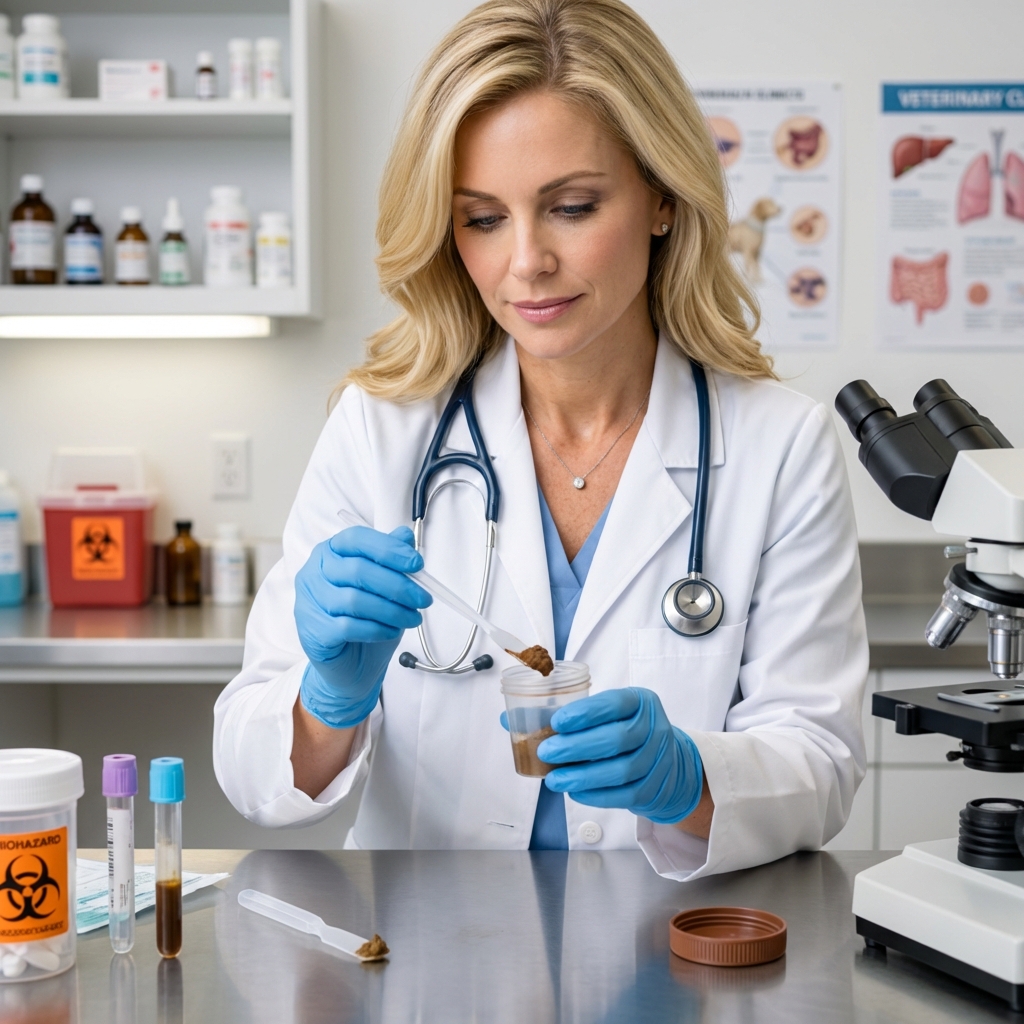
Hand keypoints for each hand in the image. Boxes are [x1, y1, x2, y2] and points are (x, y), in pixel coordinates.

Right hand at [295, 525, 430, 728]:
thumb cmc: (366, 619)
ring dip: (392, 610)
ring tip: (413, 618)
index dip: (388, 548)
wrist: (350, 665)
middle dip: (398, 585)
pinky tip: (392, 632)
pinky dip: (377, 629)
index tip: (416, 563)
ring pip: (355, 600)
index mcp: (330, 552)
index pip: (357, 539)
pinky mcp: (313, 631)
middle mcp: (314, 573)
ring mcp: (309, 602)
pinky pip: (349, 626)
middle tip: (423, 598)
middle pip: (358, 570)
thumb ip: (391, 558)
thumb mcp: (384, 586)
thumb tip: (406, 536)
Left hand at [537, 688, 703, 824]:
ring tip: (553, 779)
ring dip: (582, 776)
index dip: (586, 713)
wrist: (669, 763)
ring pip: (619, 770)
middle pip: (616, 739)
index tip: (557, 721)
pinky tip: (573, 791)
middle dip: (576, 747)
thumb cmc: (624, 730)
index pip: (615, 703)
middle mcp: (653, 729)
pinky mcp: (652, 789)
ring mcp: (656, 761)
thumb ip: (563, 714)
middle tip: (545, 751)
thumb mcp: (605, 713)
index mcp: (639, 702)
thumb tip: (508, 718)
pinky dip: (595, 795)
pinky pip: (622, 795)